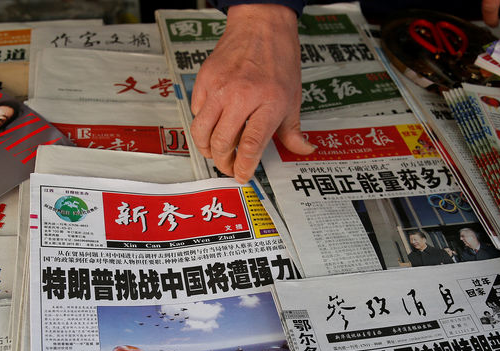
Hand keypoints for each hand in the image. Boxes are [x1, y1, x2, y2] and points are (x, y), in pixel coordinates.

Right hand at [190, 4, 314, 181]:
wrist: (262, 25)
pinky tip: (213, 126)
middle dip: (224, 163)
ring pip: (202, 131)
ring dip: (207, 148)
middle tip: (229, 167)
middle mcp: (241, 96)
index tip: (242, 176)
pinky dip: (202, 125)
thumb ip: (293, 130)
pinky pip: (196, 112)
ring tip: (217, 152)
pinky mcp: (204, 79)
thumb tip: (303, 151)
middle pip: (222, 143)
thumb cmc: (279, 60)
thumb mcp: (293, 98)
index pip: (250, 145)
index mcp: (268, 102)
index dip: (243, 167)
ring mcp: (219, 87)